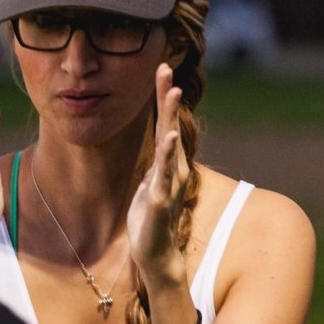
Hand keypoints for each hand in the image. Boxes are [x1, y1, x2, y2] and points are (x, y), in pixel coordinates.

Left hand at [127, 62, 189, 289]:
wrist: (156, 254)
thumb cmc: (151, 219)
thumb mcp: (149, 183)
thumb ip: (155, 163)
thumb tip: (157, 143)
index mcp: (167, 164)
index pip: (164, 123)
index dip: (162, 98)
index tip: (161, 69)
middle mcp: (173, 168)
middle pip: (169, 125)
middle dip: (167, 97)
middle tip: (165, 68)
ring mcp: (168, 183)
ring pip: (170, 144)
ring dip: (171, 117)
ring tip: (172, 91)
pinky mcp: (159, 199)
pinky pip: (164, 173)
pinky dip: (167, 154)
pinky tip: (168, 136)